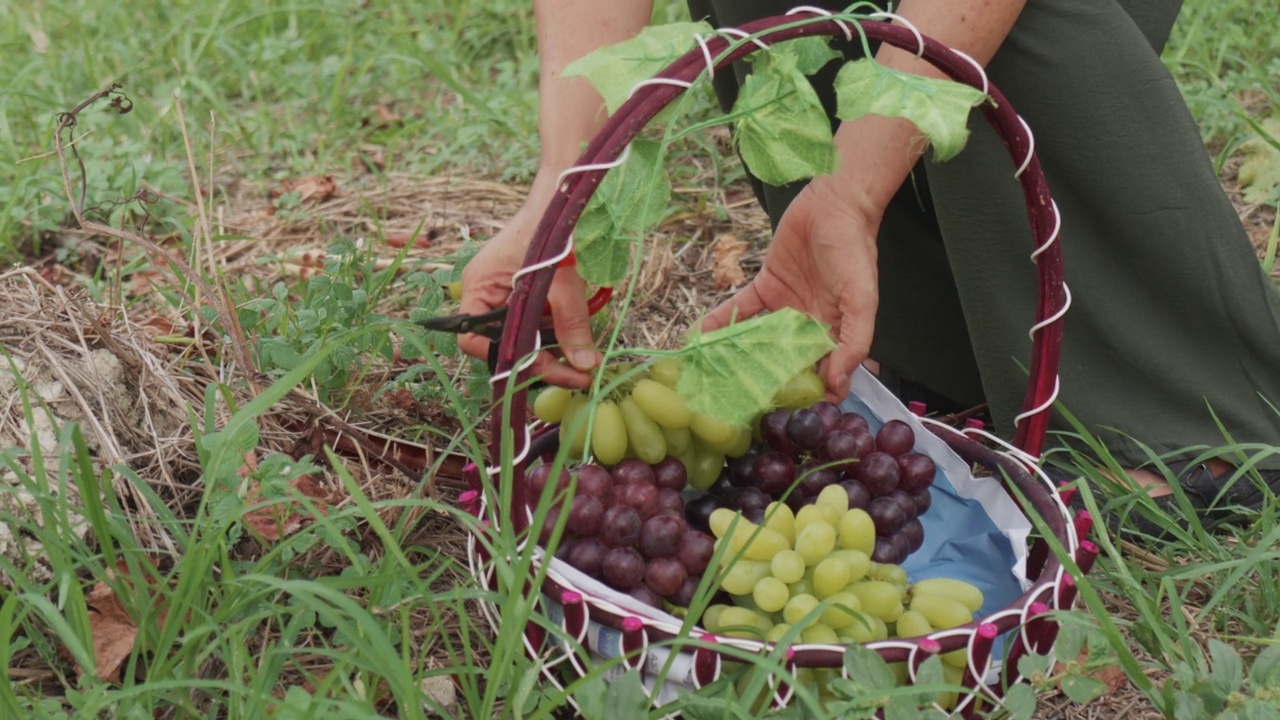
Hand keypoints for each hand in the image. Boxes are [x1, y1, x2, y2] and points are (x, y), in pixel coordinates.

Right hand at [458, 193, 601, 388]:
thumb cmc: (552, 232)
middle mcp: (484, 294)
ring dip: (550, 351)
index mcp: (479, 288)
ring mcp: (502, 293)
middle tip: (577, 377)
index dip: (503, 358)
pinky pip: (533, 322)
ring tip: (584, 363)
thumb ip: (572, 326)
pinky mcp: (522, 293)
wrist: (562, 199)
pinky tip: (578, 341)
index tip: (539, 369)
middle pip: (503, 343)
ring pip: (521, 336)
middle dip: (539, 363)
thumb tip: (586, 366)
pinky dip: (553, 333)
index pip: (473, 339)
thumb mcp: (564, 285)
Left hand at [701, 180, 879, 401]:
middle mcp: (808, 326)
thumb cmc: (855, 251)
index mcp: (835, 333)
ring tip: (711, 376)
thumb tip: (838, 381)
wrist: (835, 204)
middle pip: (784, 362)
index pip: (822, 374)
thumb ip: (854, 341)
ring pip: (758, 340)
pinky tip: (700, 337)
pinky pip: (740, 310)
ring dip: (736, 356)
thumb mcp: (862, 299)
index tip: (782, 413)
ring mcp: (785, 308)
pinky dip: (721, 322)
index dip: (806, 394)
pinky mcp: (765, 287)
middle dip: (763, 382)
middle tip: (736, 403)